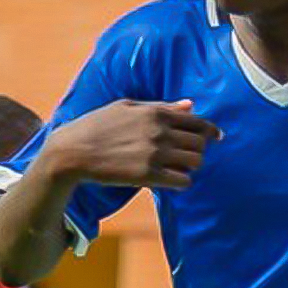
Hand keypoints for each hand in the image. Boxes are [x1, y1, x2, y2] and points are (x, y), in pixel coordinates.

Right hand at [45, 100, 220, 189]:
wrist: (73, 151)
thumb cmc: (98, 125)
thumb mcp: (128, 106)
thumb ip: (162, 106)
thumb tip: (190, 105)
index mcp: (156, 112)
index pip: (199, 122)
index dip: (210, 131)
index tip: (215, 138)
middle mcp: (159, 131)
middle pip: (200, 144)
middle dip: (197, 150)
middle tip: (186, 156)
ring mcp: (155, 154)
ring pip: (195, 162)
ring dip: (190, 167)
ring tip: (176, 168)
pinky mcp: (148, 175)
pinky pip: (183, 181)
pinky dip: (181, 182)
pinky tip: (169, 180)